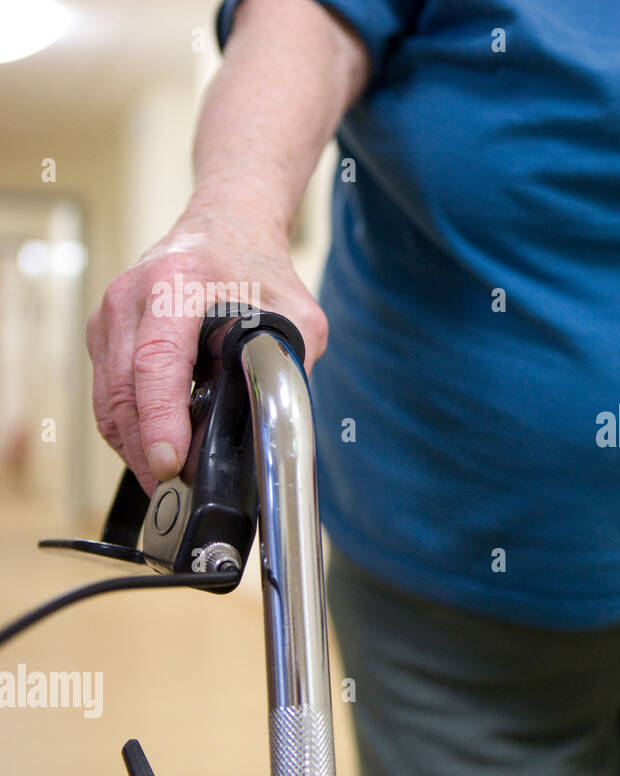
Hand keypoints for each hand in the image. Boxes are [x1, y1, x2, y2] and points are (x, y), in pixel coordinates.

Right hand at [86, 208, 327, 494]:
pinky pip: (108, 393)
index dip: (161, 417)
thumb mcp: (300, 315)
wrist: (226, 228)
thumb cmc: (261, 272)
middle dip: (146, 448)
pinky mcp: (105, 333)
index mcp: (178, 284)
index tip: (170, 460)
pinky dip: (128, 427)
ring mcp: (111, 315)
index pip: (157, 361)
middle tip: (174, 488)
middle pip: (124, 390)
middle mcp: (133, 297)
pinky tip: (156, 447)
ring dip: (134, 445)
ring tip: (167, 480)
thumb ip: (293, 364)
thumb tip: (282, 422)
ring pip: (109, 399)